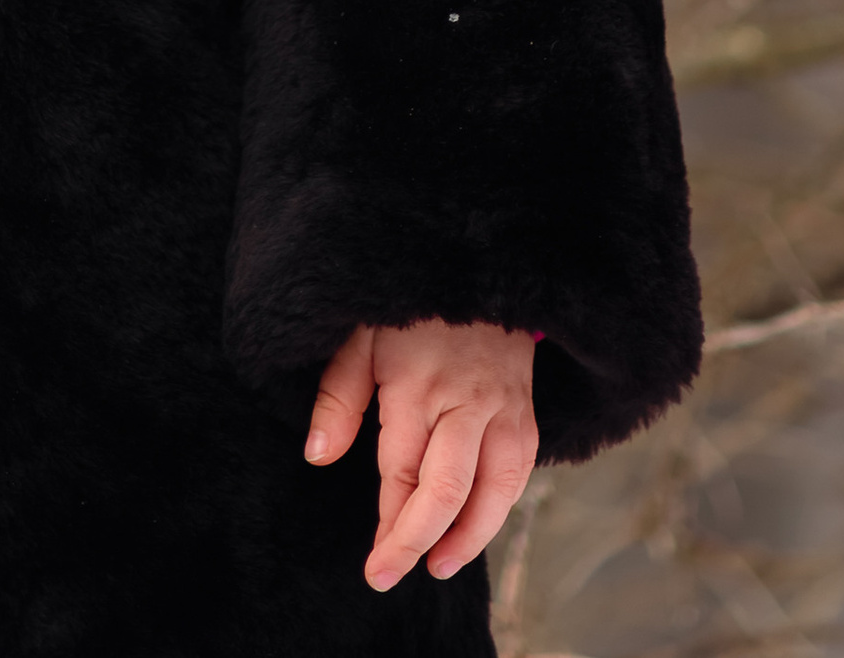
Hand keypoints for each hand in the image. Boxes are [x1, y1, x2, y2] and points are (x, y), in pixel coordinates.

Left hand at [305, 318, 538, 589]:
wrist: (476, 268)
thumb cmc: (407, 308)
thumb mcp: (360, 337)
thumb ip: (339, 397)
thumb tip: (319, 456)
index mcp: (415, 383)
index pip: (401, 470)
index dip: (387, 521)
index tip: (373, 561)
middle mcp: (463, 400)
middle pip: (447, 488)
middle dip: (416, 540)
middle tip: (388, 575)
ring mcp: (500, 407)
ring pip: (494, 489)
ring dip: (468, 537)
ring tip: (438, 566)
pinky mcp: (524, 411)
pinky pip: (519, 472)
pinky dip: (499, 509)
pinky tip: (475, 529)